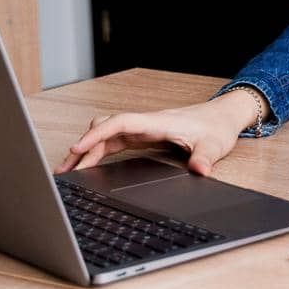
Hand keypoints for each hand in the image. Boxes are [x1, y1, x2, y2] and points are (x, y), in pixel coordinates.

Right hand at [56, 94, 250, 175]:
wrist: (223, 117)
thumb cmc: (217, 127)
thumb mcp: (214, 145)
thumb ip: (205, 158)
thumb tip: (200, 171)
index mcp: (157, 123)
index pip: (119, 124)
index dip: (96, 135)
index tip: (77, 149)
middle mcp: (145, 124)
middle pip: (105, 129)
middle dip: (83, 147)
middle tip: (64, 170)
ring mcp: (143, 130)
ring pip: (107, 136)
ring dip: (87, 150)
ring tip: (68, 171)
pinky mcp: (144, 137)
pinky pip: (114, 142)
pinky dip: (99, 152)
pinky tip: (89, 166)